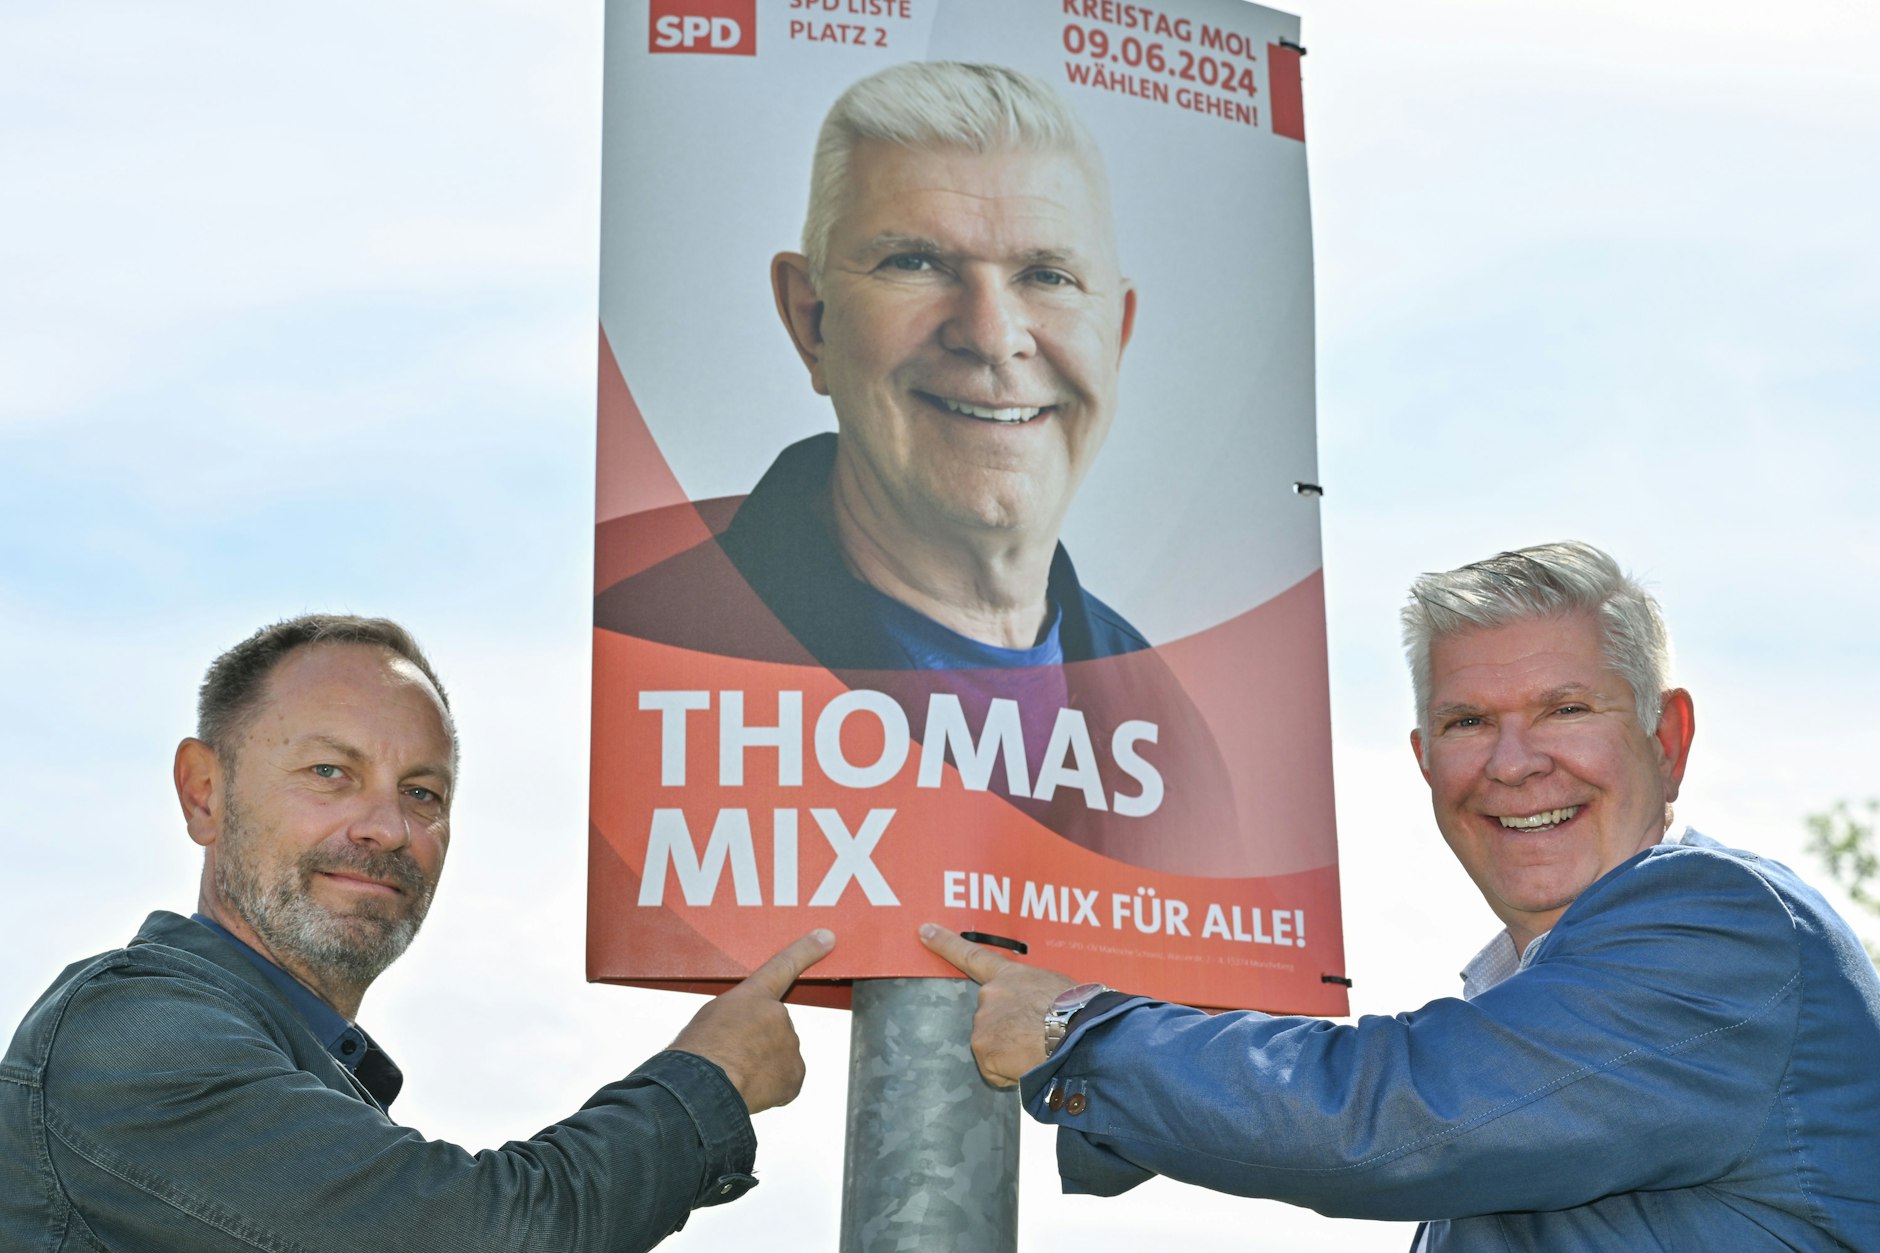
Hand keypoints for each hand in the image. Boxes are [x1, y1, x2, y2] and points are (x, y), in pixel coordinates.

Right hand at [669, 929, 834, 1112]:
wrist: (704, 1086)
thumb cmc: (697, 1051)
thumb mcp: (711, 1017)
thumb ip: (739, 1014)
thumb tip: (745, 1032)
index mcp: (754, 995)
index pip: (783, 965)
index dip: (806, 950)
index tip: (827, 938)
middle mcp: (779, 1015)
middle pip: (775, 1028)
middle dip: (758, 1042)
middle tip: (731, 1055)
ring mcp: (790, 1044)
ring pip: (779, 1055)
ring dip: (762, 1065)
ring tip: (734, 1073)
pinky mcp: (795, 1074)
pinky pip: (784, 1079)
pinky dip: (770, 1086)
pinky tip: (750, 1088)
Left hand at [919, 923, 1077, 1086]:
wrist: (1075, 1033)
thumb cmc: (1078, 1011)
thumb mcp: (1057, 989)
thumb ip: (1034, 993)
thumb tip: (1038, 1010)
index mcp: (1010, 975)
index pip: (972, 956)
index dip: (946, 944)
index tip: (924, 931)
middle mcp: (990, 994)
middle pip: (990, 1018)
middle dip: (1008, 1032)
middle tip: (1037, 1038)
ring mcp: (982, 1021)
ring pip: (993, 1047)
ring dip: (1012, 1054)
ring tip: (1040, 1051)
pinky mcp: (982, 1048)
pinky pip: (996, 1070)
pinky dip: (1011, 1074)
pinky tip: (1030, 1064)